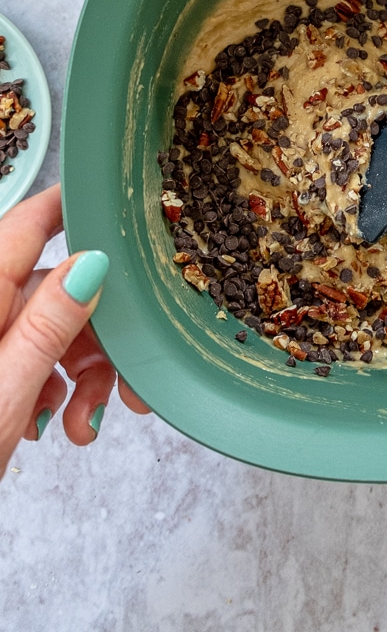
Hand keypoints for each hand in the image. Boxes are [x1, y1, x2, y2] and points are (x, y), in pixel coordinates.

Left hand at [0, 183, 148, 476]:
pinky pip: (36, 359)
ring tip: (83, 423)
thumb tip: (91, 266)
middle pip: (58, 289)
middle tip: (129, 376)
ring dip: (84, 373)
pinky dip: (57, 389)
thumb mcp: (8, 388)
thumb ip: (50, 324)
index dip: (74, 207)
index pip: (32, 224)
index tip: (118, 208)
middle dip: (100, 332)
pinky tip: (58, 424)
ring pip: (55, 330)